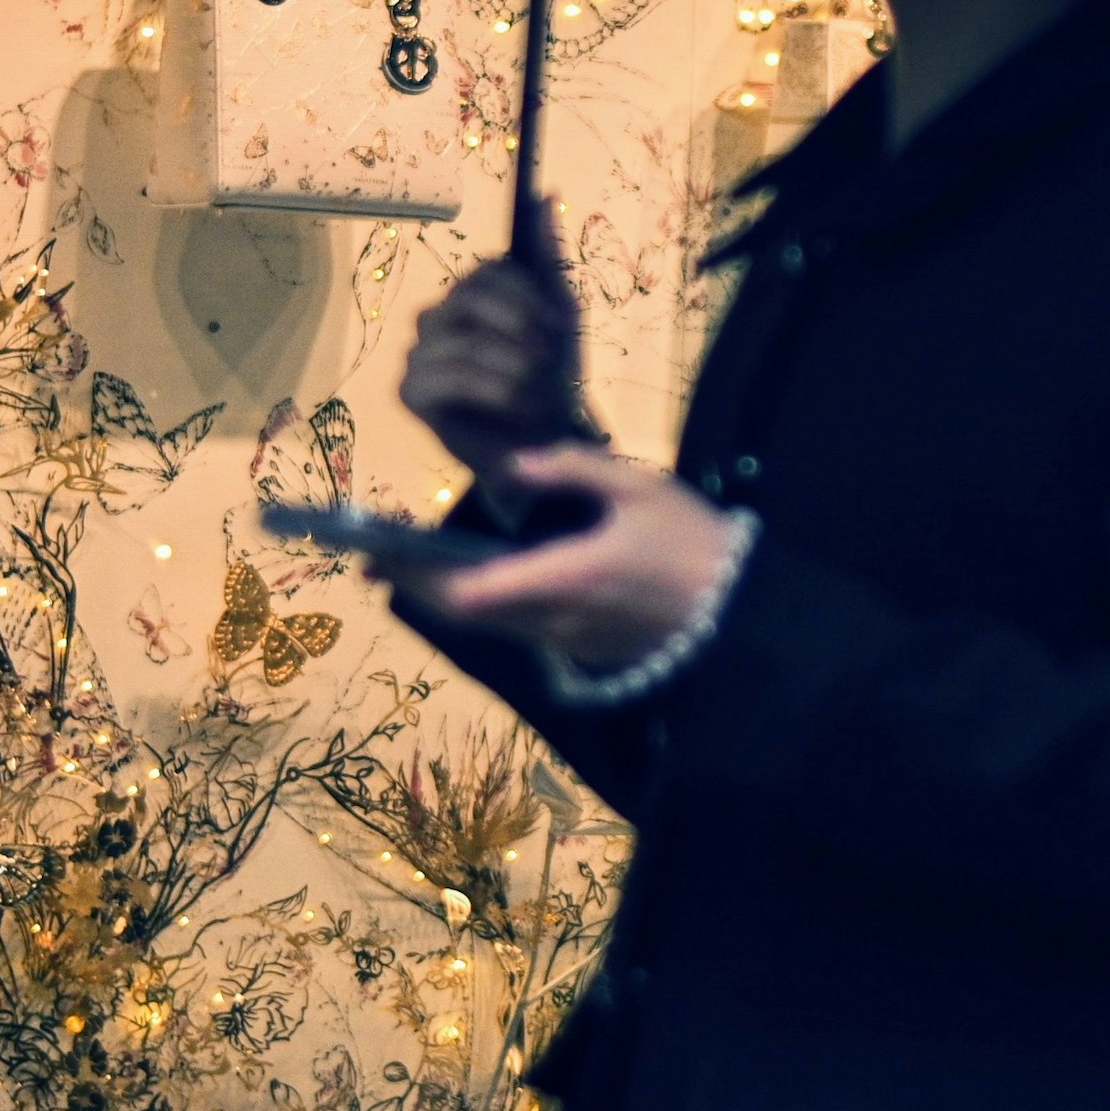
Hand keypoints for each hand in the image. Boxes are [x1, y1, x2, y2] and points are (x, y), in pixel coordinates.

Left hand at [388, 447, 742, 668]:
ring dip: (445, 597)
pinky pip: (517, 630)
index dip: (419, 576)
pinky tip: (469, 581)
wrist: (738, 612)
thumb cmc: (692, 541)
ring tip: (406, 568)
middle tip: (372, 561)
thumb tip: (513, 461)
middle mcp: (556, 619)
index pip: (472, 589)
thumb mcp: (640, 487)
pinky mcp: (581, 649)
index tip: (378, 554)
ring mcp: (567, 640)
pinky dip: (482, 605)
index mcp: (567, 576)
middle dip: (416, 586)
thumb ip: (574, 468)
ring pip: (489, 625)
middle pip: (466, 613)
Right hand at [399, 242, 582, 491]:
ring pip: (458, 337)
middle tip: (545, 358)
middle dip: (517, 325)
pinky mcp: (409, 392)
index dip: (526, 295)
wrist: (548, 442)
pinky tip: (514, 403)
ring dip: (510, 363)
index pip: (486, 270)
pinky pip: (441, 375)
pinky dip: (489, 388)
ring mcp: (419, 353)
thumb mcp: (561, 314)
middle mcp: (438, 317)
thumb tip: (549, 193)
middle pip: (467, 294)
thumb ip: (550, 256)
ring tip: (534, 388)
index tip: (556, 326)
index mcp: (471, 295)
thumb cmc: (553, 377)